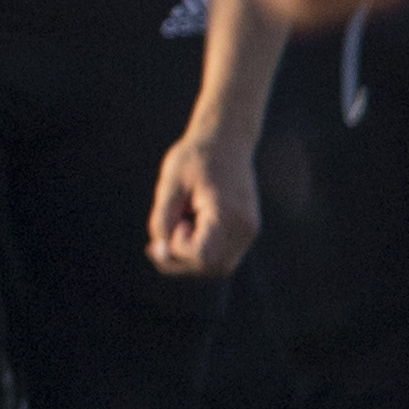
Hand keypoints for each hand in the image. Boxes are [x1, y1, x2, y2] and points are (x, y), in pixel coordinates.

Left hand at [149, 123, 259, 277]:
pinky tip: (184, 228)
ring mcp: (249, 231)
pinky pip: (222, 254)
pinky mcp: (245, 230)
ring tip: (174, 227)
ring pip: (218, 266)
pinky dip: (199, 250)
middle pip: (212, 268)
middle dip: (179, 260)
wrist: (226, 140)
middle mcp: (245, 228)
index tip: (175, 221)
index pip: (204, 256)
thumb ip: (162, 218)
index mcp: (229, 214)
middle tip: (159, 239)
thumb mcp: (170, 183)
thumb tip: (160, 251)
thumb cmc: (195, 157)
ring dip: (188, 258)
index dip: (179, 249)